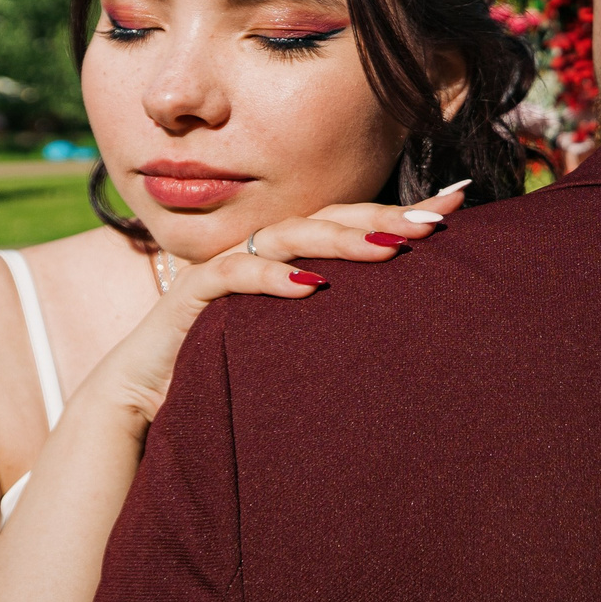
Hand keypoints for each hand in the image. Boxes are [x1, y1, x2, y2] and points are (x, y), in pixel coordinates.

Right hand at [72, 181, 469, 438]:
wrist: (142, 397)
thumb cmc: (225, 369)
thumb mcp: (295, 347)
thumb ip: (338, 328)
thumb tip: (410, 332)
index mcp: (291, 259)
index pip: (354, 222)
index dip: (402, 210)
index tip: (458, 203)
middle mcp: (263, 254)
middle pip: (331, 218)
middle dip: (385, 215)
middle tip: (436, 222)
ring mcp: (229, 268)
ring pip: (291, 236)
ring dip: (342, 239)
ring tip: (388, 248)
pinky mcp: (195, 295)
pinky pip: (236, 275)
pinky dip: (273, 278)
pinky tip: (311, 286)